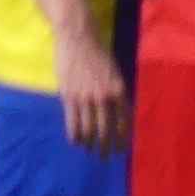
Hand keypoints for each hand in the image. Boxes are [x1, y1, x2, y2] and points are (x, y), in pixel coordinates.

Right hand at [49, 25, 130, 152]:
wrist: (78, 38)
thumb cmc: (97, 53)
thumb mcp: (113, 72)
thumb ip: (114, 91)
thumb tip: (116, 110)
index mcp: (119, 89)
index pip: (124, 120)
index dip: (122, 136)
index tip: (121, 148)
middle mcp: (105, 96)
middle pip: (107, 129)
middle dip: (107, 146)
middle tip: (105, 157)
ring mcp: (86, 98)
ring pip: (89, 129)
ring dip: (90, 144)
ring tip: (90, 151)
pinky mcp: (70, 97)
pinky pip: (73, 122)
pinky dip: (75, 135)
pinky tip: (76, 142)